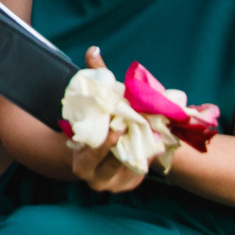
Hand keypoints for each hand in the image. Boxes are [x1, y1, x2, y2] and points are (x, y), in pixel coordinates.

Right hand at [64, 49, 150, 191]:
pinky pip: (141, 171)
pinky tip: (154, 143)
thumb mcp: (97, 107)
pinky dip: (147, 157)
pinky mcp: (130, 185)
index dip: (105, 142)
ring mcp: (113, 184)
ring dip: (140, 152)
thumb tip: (94, 50)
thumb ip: (95, 79)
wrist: (105, 153)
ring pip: (128, 168)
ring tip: (151, 134)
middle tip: (138, 131)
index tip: (117, 125)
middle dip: (123, 148)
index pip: (90, 154)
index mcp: (80, 161)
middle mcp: (94, 178)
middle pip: (109, 165)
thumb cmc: (99, 124)